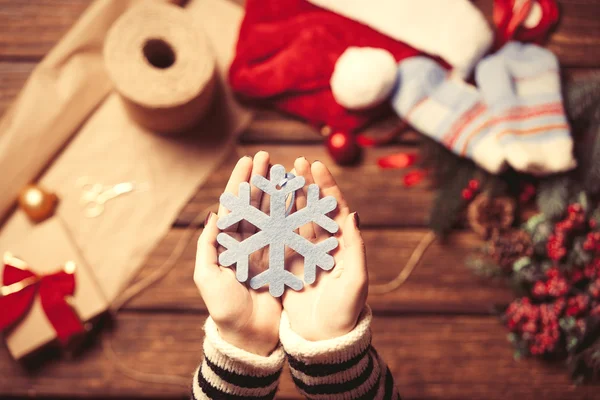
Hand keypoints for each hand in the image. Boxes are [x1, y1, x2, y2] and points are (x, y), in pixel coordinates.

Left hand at [194, 152, 280, 355]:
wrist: (249, 337)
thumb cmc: (224, 309)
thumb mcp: (208, 277)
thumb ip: (208, 246)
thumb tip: (212, 214)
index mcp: (229, 243)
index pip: (235, 205)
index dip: (240, 182)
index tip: (248, 160)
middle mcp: (249, 242)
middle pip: (255, 203)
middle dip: (260, 179)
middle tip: (267, 157)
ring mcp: (268, 250)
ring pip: (274, 213)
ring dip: (279, 191)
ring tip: (285, 170)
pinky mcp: (285, 260)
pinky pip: (291, 232)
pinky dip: (295, 213)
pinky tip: (301, 197)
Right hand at [283, 157, 367, 340]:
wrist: (323, 339)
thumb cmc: (345, 312)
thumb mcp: (355, 281)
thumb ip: (355, 248)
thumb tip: (353, 215)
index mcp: (341, 244)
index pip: (334, 208)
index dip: (326, 186)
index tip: (316, 164)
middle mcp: (323, 244)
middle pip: (313, 207)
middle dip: (305, 183)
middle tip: (295, 160)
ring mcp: (304, 253)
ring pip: (295, 218)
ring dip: (288, 196)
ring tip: (278, 174)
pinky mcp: (288, 264)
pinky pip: (279, 237)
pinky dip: (272, 220)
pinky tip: (262, 203)